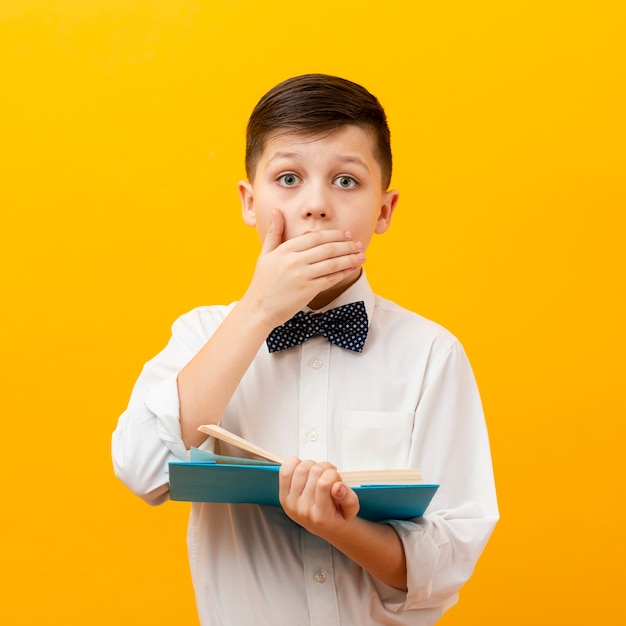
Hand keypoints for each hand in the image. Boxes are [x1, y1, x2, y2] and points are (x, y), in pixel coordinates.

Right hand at [242, 210, 365, 326]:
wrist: (259, 308)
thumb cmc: (263, 282)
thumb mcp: (265, 254)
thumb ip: (274, 233)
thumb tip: (276, 211)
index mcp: (285, 250)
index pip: (315, 237)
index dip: (334, 234)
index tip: (346, 234)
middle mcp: (294, 261)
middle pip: (327, 248)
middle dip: (346, 245)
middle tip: (358, 243)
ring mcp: (302, 276)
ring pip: (332, 263)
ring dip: (350, 258)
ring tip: (361, 255)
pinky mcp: (308, 290)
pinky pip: (331, 278)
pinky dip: (344, 272)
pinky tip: (352, 268)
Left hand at [278, 457, 359, 536]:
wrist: (324, 526)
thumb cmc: (338, 515)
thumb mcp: (351, 510)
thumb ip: (349, 498)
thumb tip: (338, 487)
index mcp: (321, 516)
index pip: (324, 483)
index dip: (333, 474)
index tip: (337, 479)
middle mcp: (303, 511)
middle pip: (313, 472)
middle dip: (325, 468)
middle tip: (329, 475)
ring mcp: (291, 504)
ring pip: (301, 469)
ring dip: (312, 465)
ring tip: (319, 473)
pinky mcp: (283, 497)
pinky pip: (285, 472)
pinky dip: (294, 464)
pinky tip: (304, 469)